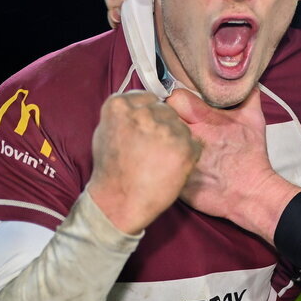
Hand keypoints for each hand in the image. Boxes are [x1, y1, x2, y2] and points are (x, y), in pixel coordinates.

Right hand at [87, 92, 200, 233]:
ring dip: (176, 141)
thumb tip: (144, 105)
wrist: (120, 201)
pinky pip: (195, 145)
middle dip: (163, 127)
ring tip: (159, 161)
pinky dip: (187, 156)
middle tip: (153, 150)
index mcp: (120, 106)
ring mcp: (166, 130)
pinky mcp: (184, 148)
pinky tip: (171, 168)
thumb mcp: (105, 132)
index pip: (148, 98)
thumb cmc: (111, 171)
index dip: (150, 115)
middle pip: (167, 111)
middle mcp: (144, 113)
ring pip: (181, 128)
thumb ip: (125, 115)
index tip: (147, 129)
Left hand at [168, 88, 300, 240]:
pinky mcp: (173, 178)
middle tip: (169, 126)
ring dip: (156, 140)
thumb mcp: (255, 123)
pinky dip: (156, 162)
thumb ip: (248, 98)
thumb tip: (247, 82)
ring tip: (163, 144)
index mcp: (205, 120)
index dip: (174, 101)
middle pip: (161, 117)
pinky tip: (161, 163)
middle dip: (163, 119)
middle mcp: (189, 136)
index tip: (177, 108)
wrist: (251, 194)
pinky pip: (155, 164)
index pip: (175, 98)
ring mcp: (179, 157)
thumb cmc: (252, 158)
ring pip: (153, 140)